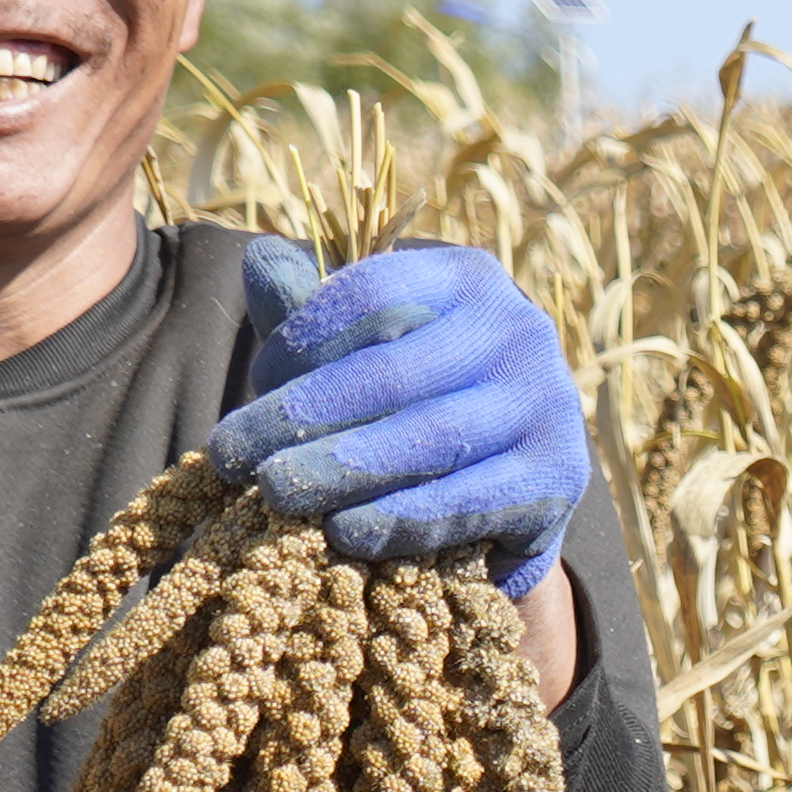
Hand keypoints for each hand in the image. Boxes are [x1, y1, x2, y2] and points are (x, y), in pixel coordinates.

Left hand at [208, 238, 593, 589]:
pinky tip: (345, 531)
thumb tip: (259, 260)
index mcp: (467, 280)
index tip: (255, 383)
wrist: (508, 498)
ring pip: (430, 437)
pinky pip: (468, 499)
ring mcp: (547, 401)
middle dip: (301, 416)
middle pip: (393, 371)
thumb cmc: (414, 409)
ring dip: (342, 470)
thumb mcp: (365, 355)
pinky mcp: (559, 477)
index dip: (304, 338)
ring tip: (276, 494)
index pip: (374, 295)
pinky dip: (401, 518)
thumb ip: (314, 317)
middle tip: (232, 456)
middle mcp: (519, 328)